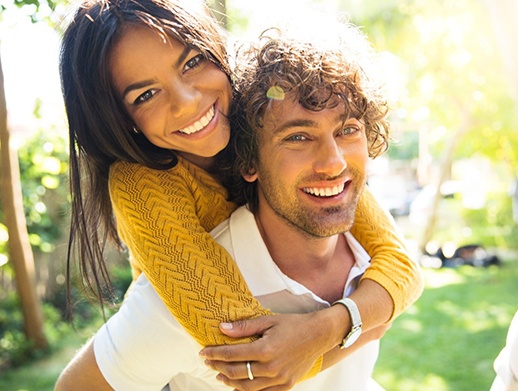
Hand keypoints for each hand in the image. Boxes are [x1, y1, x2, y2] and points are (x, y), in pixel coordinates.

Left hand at [199, 312, 335, 390]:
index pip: (232, 355)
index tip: (203, 352)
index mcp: (265, 350)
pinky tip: (239, 386)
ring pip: (247, 387)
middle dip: (219, 367)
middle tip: (208, 362)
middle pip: (237, 372)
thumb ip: (244, 327)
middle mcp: (272, 368)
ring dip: (230, 382)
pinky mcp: (286, 385)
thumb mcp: (268, 320)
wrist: (318, 335)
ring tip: (220, 375)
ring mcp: (280, 379)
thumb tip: (222, 328)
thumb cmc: (293, 324)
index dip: (215, 354)